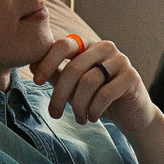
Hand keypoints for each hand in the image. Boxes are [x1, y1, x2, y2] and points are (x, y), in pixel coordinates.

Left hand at [30, 35, 158, 135]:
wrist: (131, 114)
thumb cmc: (98, 98)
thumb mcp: (73, 87)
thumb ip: (56, 74)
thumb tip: (32, 65)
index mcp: (88, 45)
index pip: (63, 45)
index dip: (47, 62)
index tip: (36, 81)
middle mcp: (105, 47)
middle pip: (74, 67)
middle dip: (60, 94)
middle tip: (54, 113)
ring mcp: (120, 60)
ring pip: (89, 82)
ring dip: (79, 105)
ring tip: (79, 119)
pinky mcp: (132, 77)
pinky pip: (105, 94)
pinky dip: (94, 109)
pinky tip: (92, 118)